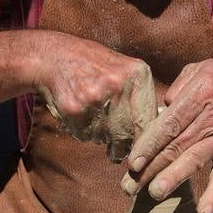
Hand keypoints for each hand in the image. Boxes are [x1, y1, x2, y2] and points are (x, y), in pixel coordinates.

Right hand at [35, 32, 156, 161]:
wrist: (54, 56)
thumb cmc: (95, 66)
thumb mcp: (125, 70)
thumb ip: (142, 97)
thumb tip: (157, 134)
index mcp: (137, 74)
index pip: (147, 120)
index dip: (145, 143)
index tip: (142, 156)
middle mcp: (117, 85)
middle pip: (126, 133)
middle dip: (122, 146)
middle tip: (118, 151)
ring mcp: (94, 97)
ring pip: (104, 137)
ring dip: (101, 136)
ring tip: (94, 119)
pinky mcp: (73, 109)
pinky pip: (84, 135)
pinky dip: (83, 132)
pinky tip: (80, 115)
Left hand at [122, 57, 212, 212]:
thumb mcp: (200, 69)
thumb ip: (176, 89)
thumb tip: (159, 112)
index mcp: (200, 94)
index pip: (170, 124)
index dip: (150, 144)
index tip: (133, 162)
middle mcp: (211, 118)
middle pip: (177, 145)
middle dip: (151, 167)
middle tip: (130, 186)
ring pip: (195, 159)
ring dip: (174, 178)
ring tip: (154, 194)